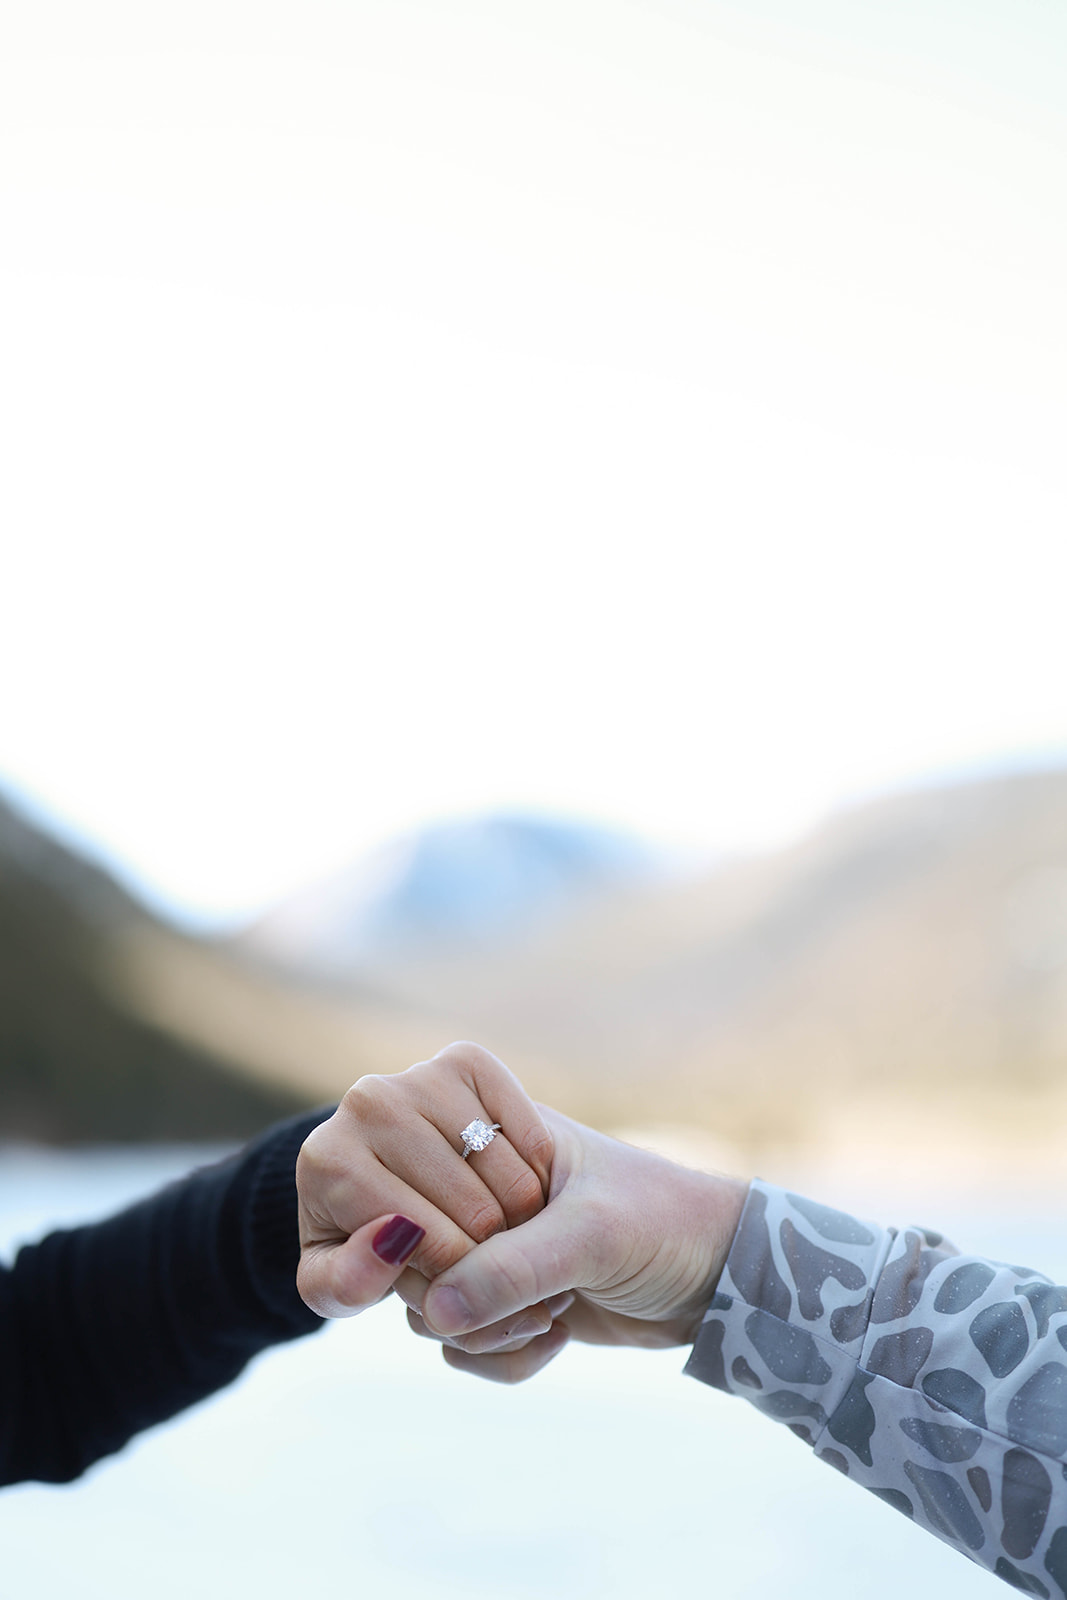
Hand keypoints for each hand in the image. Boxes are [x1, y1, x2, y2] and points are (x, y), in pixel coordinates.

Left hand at [295, 1041, 553, 1318]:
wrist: (392, 1181)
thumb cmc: (364, 1245)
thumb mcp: (340, 1288)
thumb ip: (349, 1284)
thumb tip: (389, 1241)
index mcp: (326, 1159)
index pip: (411, 1229)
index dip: (446, 1270)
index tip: (454, 1286)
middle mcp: (366, 1103)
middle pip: (461, 1197)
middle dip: (489, 1248)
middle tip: (489, 1262)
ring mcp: (418, 1076)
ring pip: (497, 1164)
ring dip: (521, 1211)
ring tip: (506, 1231)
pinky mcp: (466, 1060)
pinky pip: (523, 1123)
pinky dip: (536, 1163)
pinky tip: (521, 1184)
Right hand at [407, 1106, 748, 1382]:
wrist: (718, 1278)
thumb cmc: (663, 1222)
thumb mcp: (591, 1236)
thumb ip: (511, 1268)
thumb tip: (434, 1313)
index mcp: (493, 1137)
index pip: (415, 1185)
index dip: (447, 1236)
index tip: (511, 1252)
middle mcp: (479, 1191)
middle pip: (413, 1256)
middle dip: (473, 1296)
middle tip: (541, 1297)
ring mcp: (487, 1249)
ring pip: (428, 1306)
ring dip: (490, 1332)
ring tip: (553, 1316)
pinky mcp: (499, 1301)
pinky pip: (457, 1345)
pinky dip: (502, 1357)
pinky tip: (557, 1338)